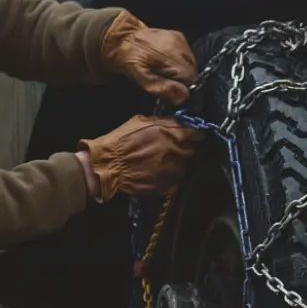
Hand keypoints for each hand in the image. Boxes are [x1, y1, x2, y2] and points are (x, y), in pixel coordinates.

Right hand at [77, 115, 203, 202]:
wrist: (108, 166)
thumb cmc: (121, 141)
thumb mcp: (141, 122)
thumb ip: (163, 122)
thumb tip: (177, 123)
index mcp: (173, 134)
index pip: (198, 133)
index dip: (196, 134)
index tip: (193, 135)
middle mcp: (178, 152)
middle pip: (194, 150)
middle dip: (188, 148)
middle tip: (176, 147)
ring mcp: (174, 170)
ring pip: (186, 165)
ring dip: (179, 162)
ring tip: (163, 160)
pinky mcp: (168, 185)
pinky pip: (176, 179)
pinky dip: (171, 175)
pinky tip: (158, 172)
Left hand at [101, 10, 197, 105]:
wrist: (122, 39)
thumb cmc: (128, 59)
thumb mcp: (140, 77)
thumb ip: (162, 88)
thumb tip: (183, 97)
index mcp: (169, 55)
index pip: (190, 78)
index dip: (183, 89)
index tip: (172, 93)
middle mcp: (178, 45)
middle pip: (193, 72)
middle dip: (182, 81)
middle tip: (165, 82)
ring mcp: (180, 40)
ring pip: (192, 64)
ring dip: (182, 72)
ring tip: (164, 72)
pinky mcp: (179, 37)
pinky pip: (187, 56)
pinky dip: (180, 63)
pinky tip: (167, 64)